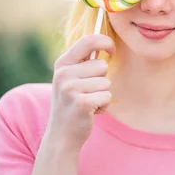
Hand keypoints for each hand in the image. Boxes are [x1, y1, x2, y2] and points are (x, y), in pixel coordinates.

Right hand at [46, 34, 115, 148]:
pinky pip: (107, 96)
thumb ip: (84, 61)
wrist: (62, 134)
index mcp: (62, 63)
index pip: (88, 40)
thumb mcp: (71, 78)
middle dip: (101, 79)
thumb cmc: (72, 103)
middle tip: (87, 93)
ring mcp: (70, 89)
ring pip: (106, 82)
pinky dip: (104, 105)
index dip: (105, 42)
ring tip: (88, 103)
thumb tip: (106, 42)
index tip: (112, 49)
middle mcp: (63, 74)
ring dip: (102, 94)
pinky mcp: (82, 103)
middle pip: (102, 65)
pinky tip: (91, 112)